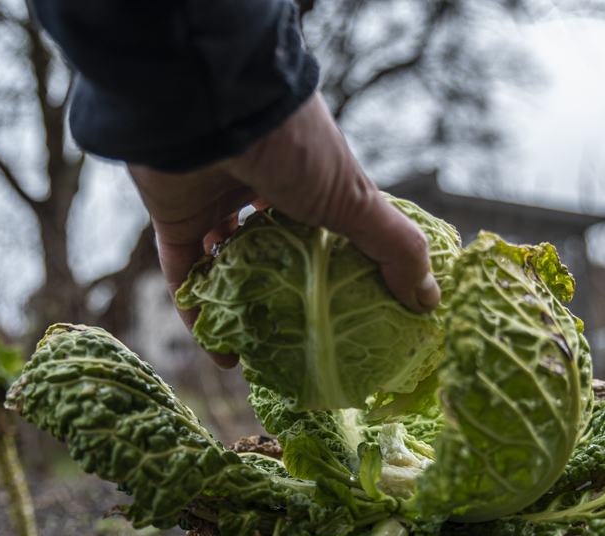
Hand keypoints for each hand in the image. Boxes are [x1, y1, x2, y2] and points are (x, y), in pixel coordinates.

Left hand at [127, 93, 439, 368]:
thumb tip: (428, 301)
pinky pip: (186, 275)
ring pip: (228, 267)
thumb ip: (394, 249)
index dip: (340, 272)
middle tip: (301, 345)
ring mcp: (218, 201)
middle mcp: (263, 188)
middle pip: (276, 252)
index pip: (329, 229)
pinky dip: (200, 314)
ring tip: (259, 356)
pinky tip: (221, 354)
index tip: (350, 316)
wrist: (212, 110)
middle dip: (288, 298)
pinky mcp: (176, 218)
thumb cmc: (293, 148)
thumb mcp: (356, 200)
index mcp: (310, 177)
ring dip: (242, 310)